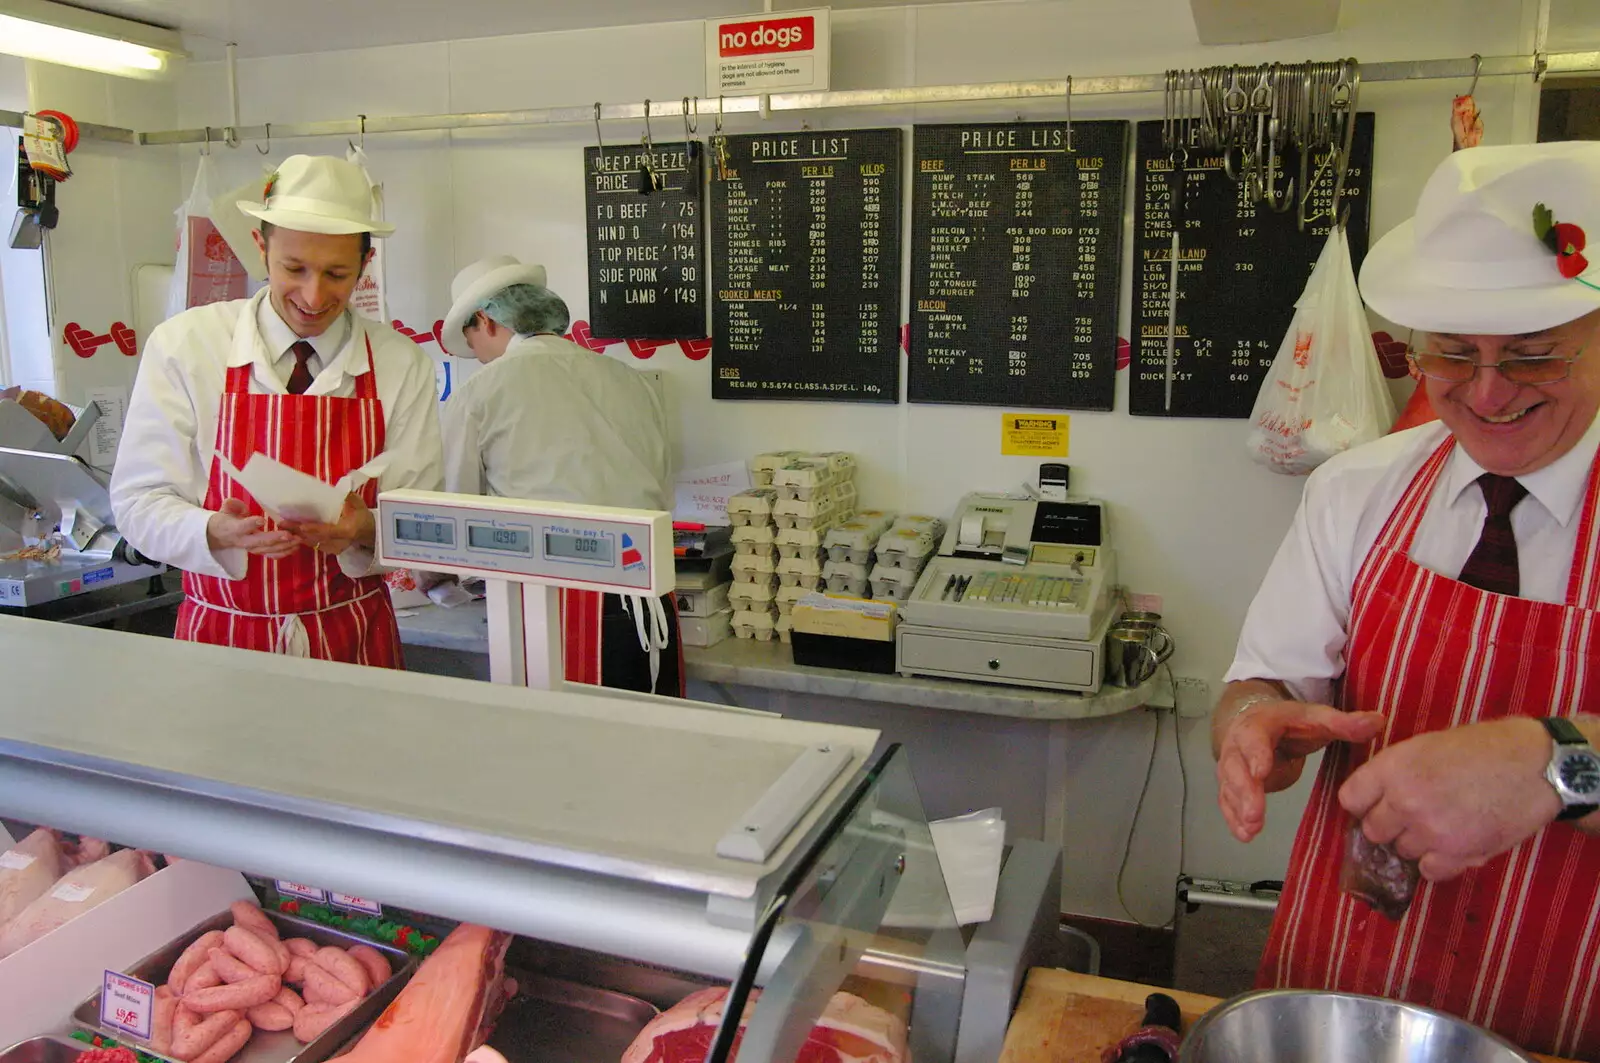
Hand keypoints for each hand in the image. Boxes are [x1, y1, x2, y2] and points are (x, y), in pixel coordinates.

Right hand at [206, 498, 299, 558]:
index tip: (262, 519)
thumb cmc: (227, 519)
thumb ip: (232, 505)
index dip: (251, 524)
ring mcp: (252, 549)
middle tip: (289, 535)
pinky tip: (295, 547)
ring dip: (284, 546)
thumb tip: (236, 504)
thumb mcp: (226, 509)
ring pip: (268, 550)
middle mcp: (244, 541)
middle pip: (259, 542)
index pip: (242, 527)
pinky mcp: (260, 552)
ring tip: (298, 540)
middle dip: (275, 539)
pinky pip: (272, 555)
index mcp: (234, 529)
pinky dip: (284, 553)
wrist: (220, 536)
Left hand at [279, 493, 374, 555]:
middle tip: (282, 524)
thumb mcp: (359, 504)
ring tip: (282, 526)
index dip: (315, 529)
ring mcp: (334, 548)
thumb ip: (350, 497)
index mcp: (348, 531)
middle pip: (316, 538)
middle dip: (298, 531)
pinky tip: (289, 532)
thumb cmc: (361, 516)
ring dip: (296, 535)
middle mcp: (340, 542)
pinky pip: (313, 544)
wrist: (367, 532)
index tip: (301, 526)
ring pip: (312, 542)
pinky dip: (301, 538)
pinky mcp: (328, 550)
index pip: (330, 531)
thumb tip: (343, 486)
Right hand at [1217, 698, 1384, 842]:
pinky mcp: (1232, 785)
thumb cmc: (1289, 723)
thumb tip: (1378, 721)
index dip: (1255, 754)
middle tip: (1255, 814)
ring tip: (1251, 830)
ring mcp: (1233, 767)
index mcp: (1259, 725)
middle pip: (1235, 767)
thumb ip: (1343, 723)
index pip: (1253, 738)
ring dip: (1238, 809)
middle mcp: (1238, 746)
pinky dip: (1234, 819)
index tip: (1262, 771)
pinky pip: (1227, 802)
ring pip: (1229, 787)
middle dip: (1244, 791)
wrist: (1257, 722)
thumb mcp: (1314, 718)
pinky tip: (1245, 835)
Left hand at [1339, 717, 1559, 882]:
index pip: (1350, 799)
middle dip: (1390, 825)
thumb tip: (1375, 796)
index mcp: (1392, 768)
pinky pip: (1429, 871)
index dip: (1363, 803)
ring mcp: (1429, 830)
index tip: (1375, 804)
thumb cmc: (1483, 748)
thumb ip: (1395, 772)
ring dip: (1418, 843)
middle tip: (1413, 816)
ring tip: (1444, 824)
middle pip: (1373, 831)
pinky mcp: (1457, 854)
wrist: (1533, 766)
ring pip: (1402, 851)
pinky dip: (1440, 862)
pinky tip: (1455, 843)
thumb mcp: (1426, 746)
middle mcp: (1404, 801)